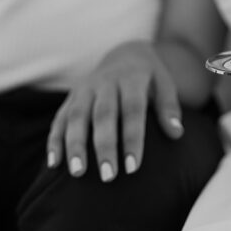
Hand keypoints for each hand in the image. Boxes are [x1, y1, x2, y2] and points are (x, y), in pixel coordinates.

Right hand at [46, 42, 183, 181]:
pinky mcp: (71, 97)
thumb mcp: (164, 83)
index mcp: (131, 78)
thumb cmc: (149, 77)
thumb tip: (176, 133)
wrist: (126, 53)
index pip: (132, 109)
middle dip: (104, 146)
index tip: (133, 168)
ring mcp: (85, 88)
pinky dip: (55, 140)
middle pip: (103, 114)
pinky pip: (60, 118)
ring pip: (77, 116)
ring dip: (75, 144)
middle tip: (108, 176)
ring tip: (78, 172)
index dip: (132, 138)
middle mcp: (105, 82)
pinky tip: (54, 163)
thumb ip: (169, 106)